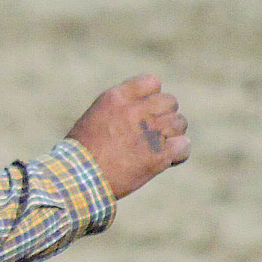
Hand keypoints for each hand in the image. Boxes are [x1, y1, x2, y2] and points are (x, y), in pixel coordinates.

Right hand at [66, 74, 189, 199]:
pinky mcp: (159, 155)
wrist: (77, 178)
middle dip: (164, 116)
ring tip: (156, 148)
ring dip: (172, 135)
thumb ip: (120, 108)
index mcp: (117, 97)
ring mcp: (149, 132)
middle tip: (152, 133)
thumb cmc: (81, 152)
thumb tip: (140, 109)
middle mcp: (135, 110)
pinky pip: (184, 146)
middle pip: (170, 102)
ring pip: (179, 123)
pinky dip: (178, 153)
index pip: (152, 82)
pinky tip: (166, 160)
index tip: (145, 111)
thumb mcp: (95, 116)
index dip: (152, 97)